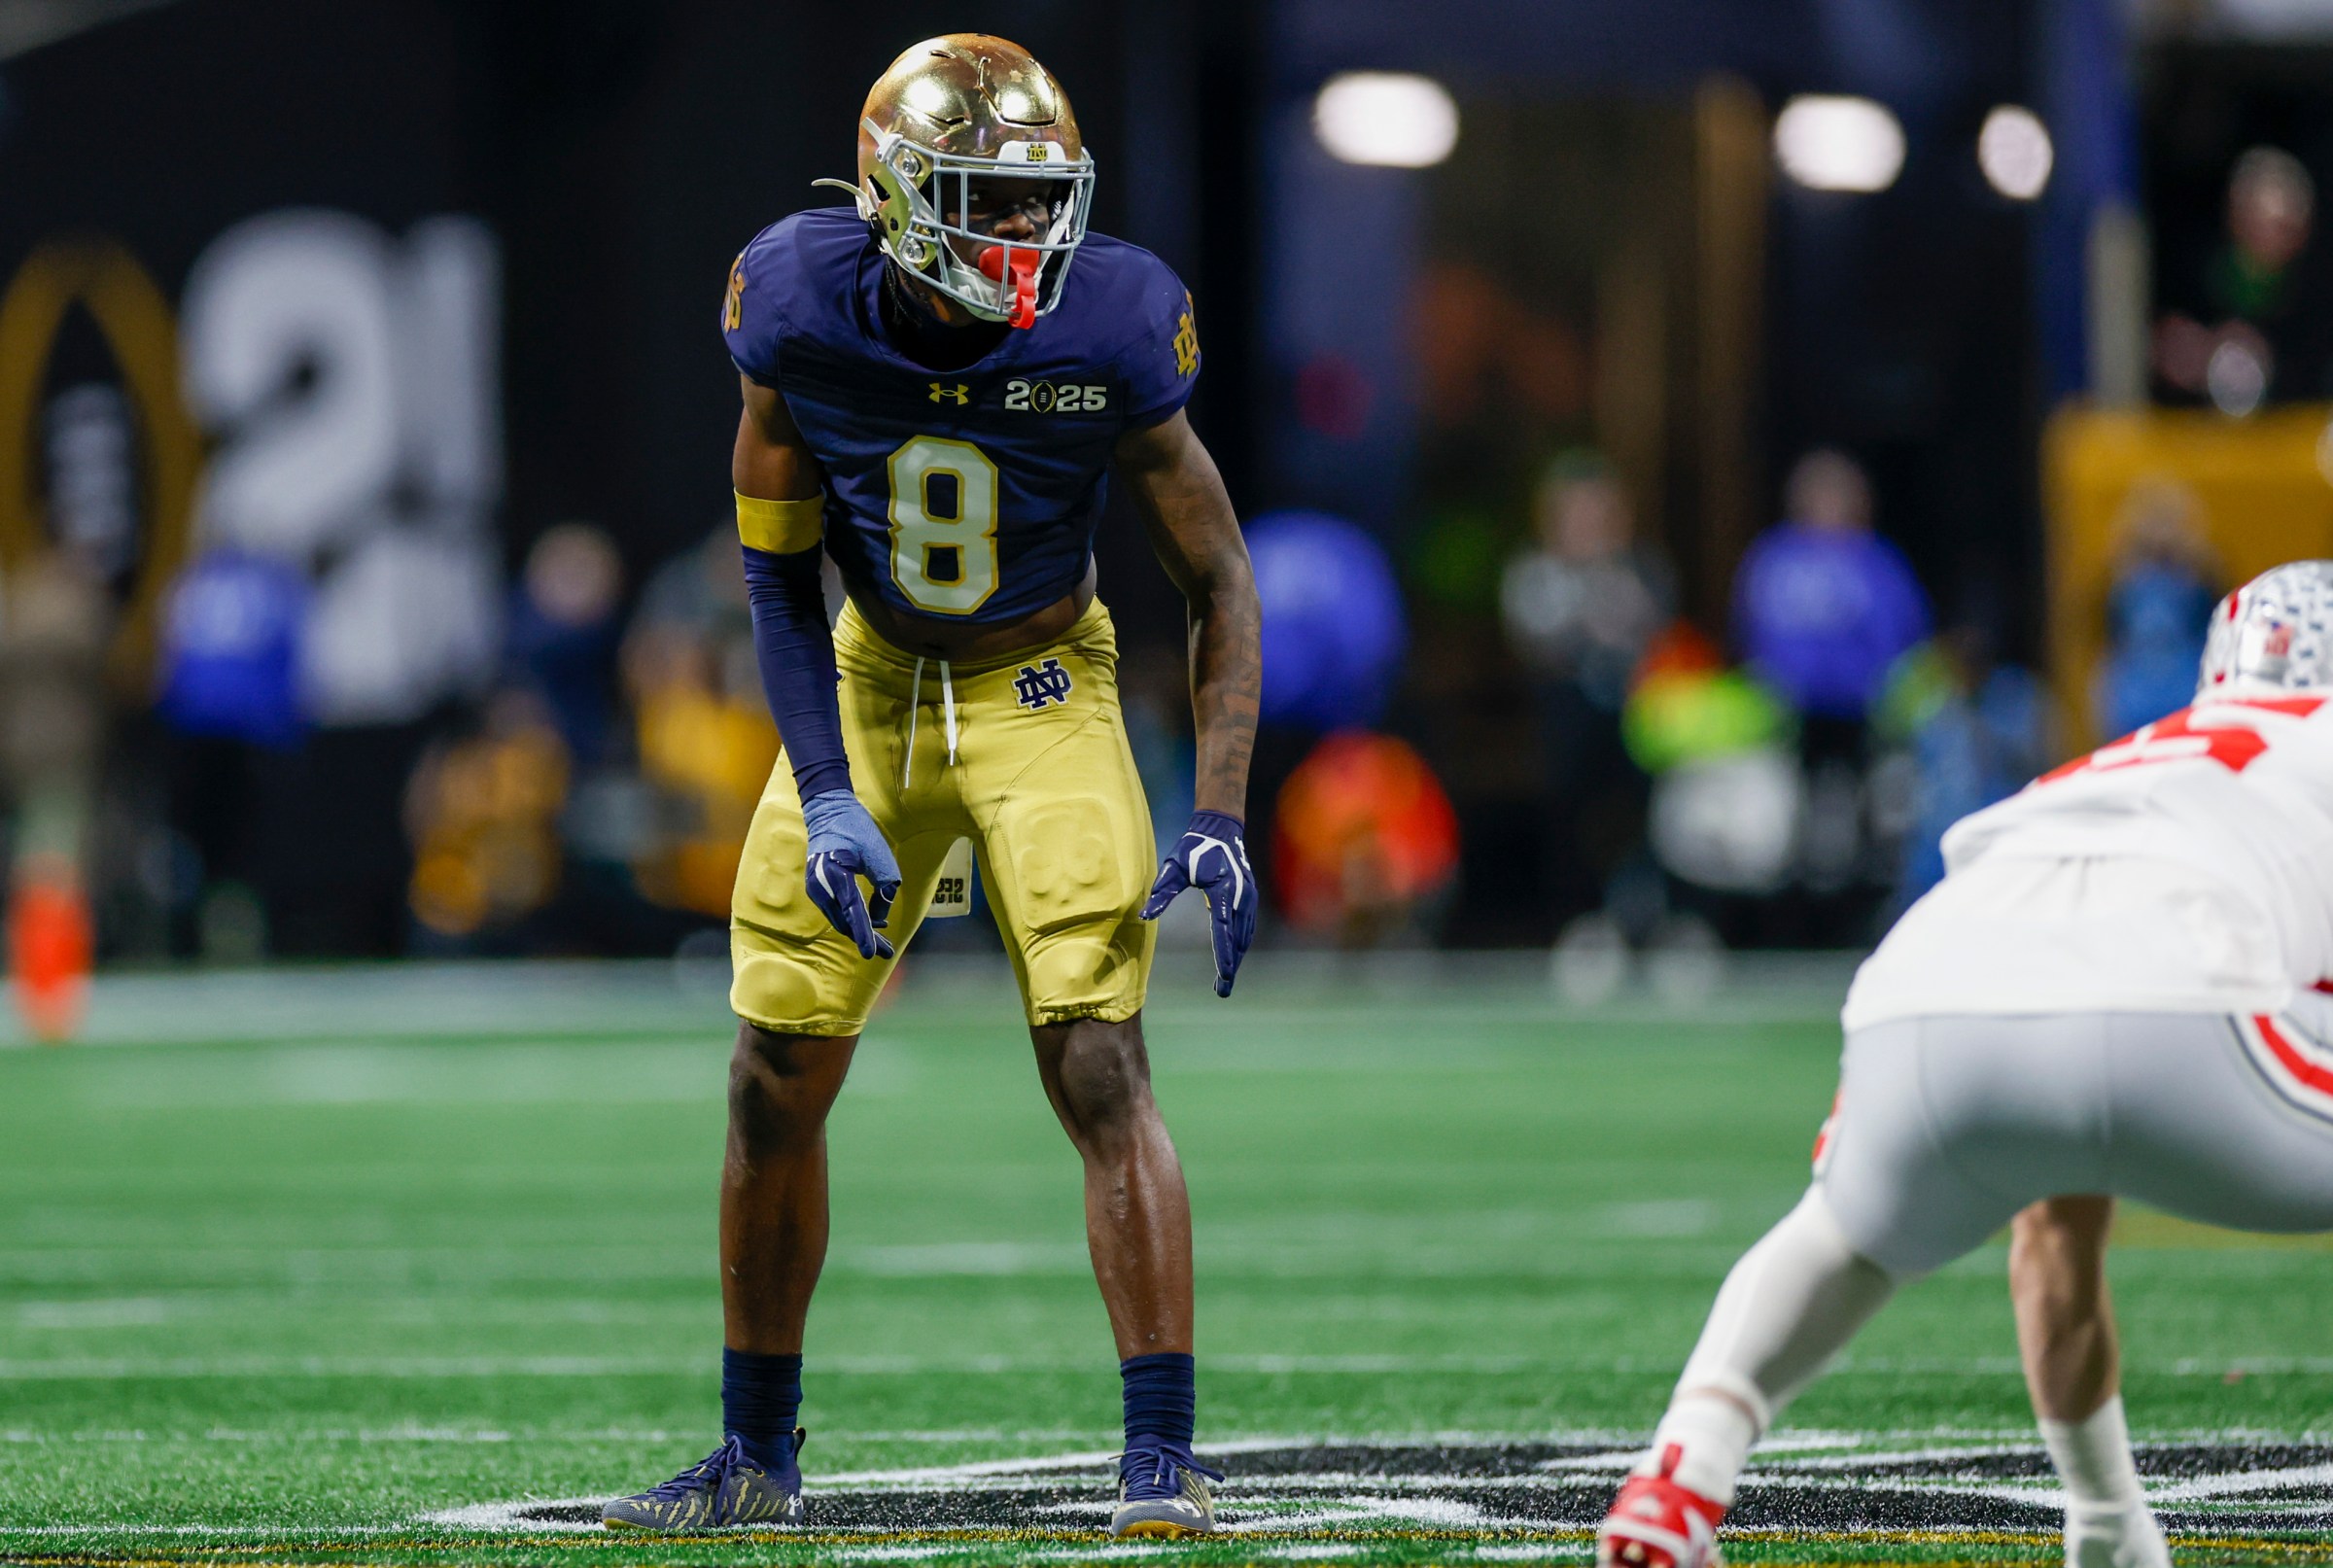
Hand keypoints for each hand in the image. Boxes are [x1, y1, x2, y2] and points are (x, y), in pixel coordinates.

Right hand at [800, 789, 901, 959]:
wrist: (828, 812)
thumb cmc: (858, 830)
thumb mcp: (880, 856)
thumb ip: (884, 888)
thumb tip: (878, 919)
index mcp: (836, 873)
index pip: (853, 910)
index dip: (864, 933)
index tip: (871, 953)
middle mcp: (821, 885)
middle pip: (845, 921)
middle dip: (867, 937)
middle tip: (888, 951)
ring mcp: (815, 888)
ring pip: (840, 919)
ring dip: (860, 930)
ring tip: (883, 942)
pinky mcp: (816, 889)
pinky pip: (836, 911)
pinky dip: (851, 919)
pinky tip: (870, 923)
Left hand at [1140, 810, 1255, 996]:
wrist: (1220, 830)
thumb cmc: (1193, 848)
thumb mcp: (1173, 869)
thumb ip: (1161, 894)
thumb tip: (1145, 916)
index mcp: (1223, 892)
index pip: (1224, 931)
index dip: (1224, 955)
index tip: (1224, 976)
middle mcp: (1240, 898)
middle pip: (1237, 940)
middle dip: (1231, 967)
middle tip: (1223, 991)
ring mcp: (1248, 898)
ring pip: (1244, 936)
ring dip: (1236, 958)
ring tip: (1225, 981)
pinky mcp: (1249, 897)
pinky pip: (1246, 927)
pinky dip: (1240, 944)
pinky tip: (1234, 957)